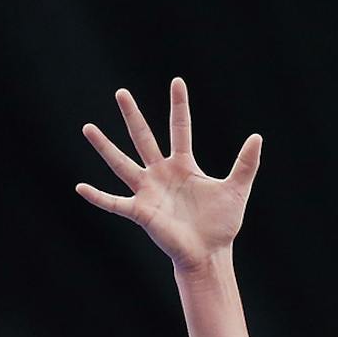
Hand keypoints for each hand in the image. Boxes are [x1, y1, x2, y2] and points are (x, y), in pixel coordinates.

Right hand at [77, 79, 261, 272]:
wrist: (210, 254)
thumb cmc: (221, 225)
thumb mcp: (236, 189)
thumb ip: (246, 163)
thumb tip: (257, 136)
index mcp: (183, 166)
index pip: (180, 129)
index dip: (179, 106)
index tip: (177, 82)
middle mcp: (161, 174)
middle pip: (144, 138)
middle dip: (133, 115)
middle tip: (121, 92)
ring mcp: (148, 192)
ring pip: (121, 164)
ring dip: (104, 147)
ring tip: (87, 128)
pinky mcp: (141, 212)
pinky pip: (115, 203)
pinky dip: (98, 197)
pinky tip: (80, 188)